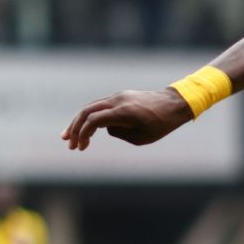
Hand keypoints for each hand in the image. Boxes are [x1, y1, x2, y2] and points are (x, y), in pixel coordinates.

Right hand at [62, 88, 194, 150]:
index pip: (94, 120)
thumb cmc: (162, 124)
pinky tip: (86, 127)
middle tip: (68, 143)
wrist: (175, 103)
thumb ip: (120, 133)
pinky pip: (101, 106)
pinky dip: (91, 116)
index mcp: (124, 112)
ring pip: (91, 107)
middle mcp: (118, 100)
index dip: (83, 133)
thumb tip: (106, 128)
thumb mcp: (142, 137)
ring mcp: (118, 96)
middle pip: (87, 111)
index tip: (81, 147)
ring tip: (71, 137)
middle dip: (75, 127)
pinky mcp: (120, 97)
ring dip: (79, 121)